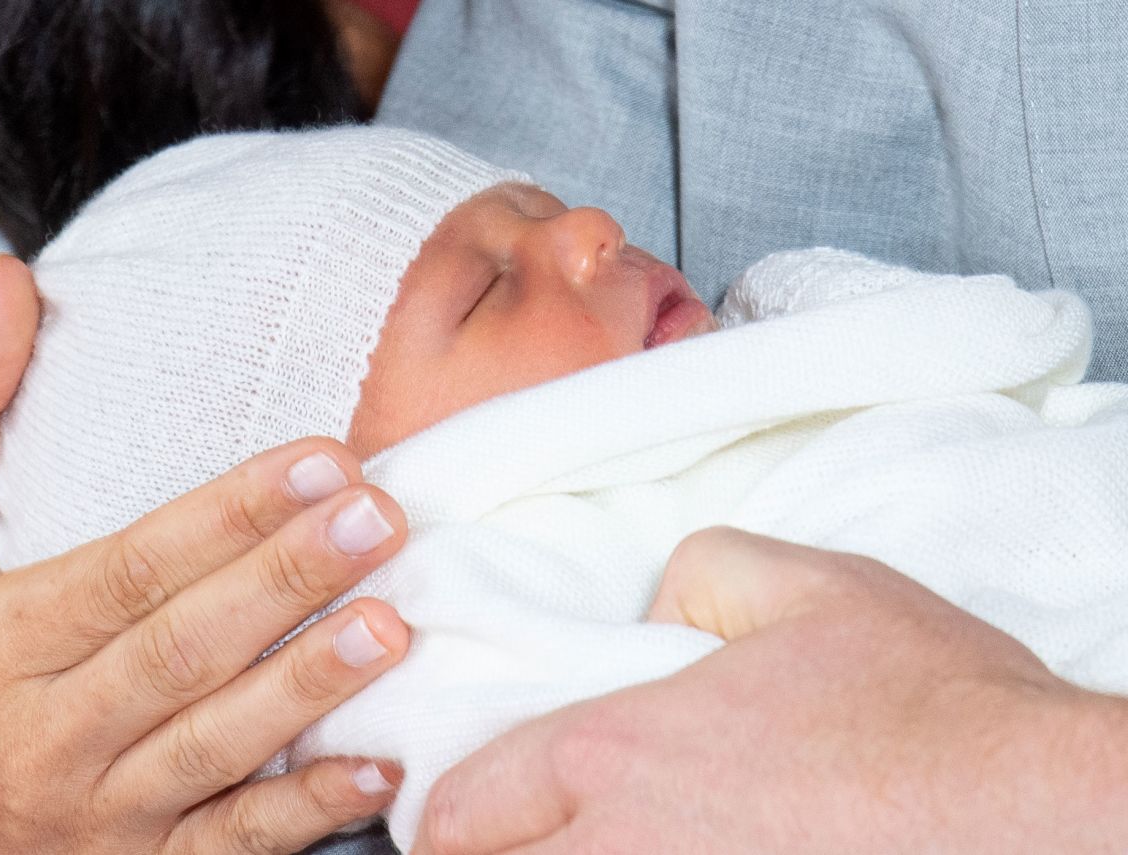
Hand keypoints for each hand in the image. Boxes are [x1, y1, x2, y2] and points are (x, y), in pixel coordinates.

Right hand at [0, 256, 411, 853]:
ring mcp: (99, 812)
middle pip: (182, 649)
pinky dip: (303, 813)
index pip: (129, 568)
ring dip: (307, 688)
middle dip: (285, 583)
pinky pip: (228, 846)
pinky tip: (376, 770)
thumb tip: (10, 282)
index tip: (322, 460)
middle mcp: (49, 732)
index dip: (227, 515)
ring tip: (392, 625)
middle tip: (379, 519)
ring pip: (213, 746)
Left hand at [413, 527, 1127, 852]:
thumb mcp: (808, 585)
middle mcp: (626, 854)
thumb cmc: (928, 704)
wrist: (1036, 811)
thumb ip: (699, 572)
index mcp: (622, 754)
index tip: (461, 817)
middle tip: (515, 839)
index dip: (449, 815)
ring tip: (596, 845)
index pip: (466, 806)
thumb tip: (657, 607)